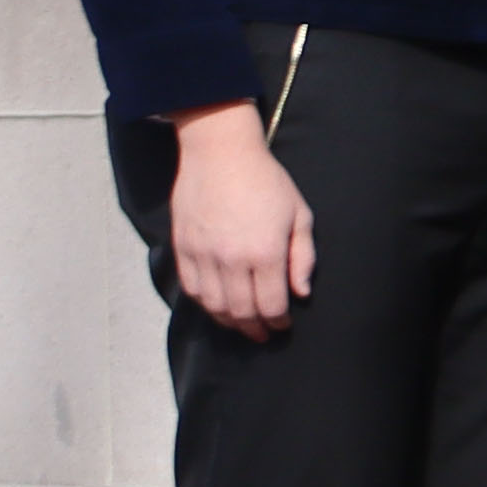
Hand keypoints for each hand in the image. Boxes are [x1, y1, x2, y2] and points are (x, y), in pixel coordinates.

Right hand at [166, 106, 317, 339]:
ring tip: (242, 324)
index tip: (283, 326)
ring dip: (229, 321)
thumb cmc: (267, 181)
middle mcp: (232, 258)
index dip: (278, 322)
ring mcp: (203, 253)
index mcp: (265, 252)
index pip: (271, 305)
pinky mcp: (183, 246)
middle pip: (242, 311)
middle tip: (263, 333)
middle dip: (255, 328)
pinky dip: (205, 303)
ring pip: (214, 305)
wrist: (219, 153)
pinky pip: (191, 287)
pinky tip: (217, 306)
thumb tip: (301, 293)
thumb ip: (303, 258)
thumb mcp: (300, 216)